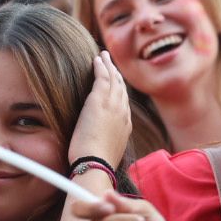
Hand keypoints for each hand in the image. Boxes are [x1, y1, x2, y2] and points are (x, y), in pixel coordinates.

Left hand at [68, 51, 130, 168]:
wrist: (95, 164)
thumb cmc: (96, 164)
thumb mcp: (106, 152)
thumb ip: (106, 142)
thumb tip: (99, 144)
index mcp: (125, 126)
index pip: (124, 103)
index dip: (120, 91)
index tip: (116, 84)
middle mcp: (123, 113)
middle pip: (122, 88)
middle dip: (117, 75)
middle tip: (111, 64)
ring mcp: (113, 105)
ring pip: (114, 79)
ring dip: (109, 66)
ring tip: (104, 56)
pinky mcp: (99, 101)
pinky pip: (102, 77)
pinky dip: (101, 66)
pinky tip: (97, 59)